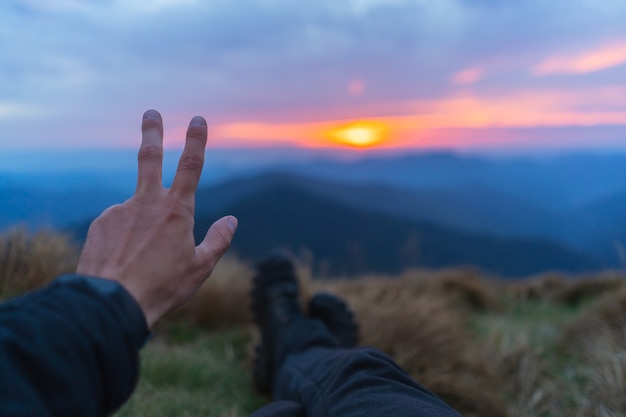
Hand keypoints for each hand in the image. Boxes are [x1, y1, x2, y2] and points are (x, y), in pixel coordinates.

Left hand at [76, 110, 236, 327]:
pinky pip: (118, 225)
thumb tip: (232, 220)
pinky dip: (124, 238)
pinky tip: (124, 261)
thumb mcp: (200, 268)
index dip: (196, 140)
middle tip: (151, 113)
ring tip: (141, 262)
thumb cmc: (162, 287)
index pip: (191, 165)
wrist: (112, 303)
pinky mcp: (101, 223)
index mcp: (177, 210)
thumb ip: (219, 240)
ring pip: (137, 209)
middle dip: (152, 131)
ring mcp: (120, 210)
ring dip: (141, 227)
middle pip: (150, 157)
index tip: (197, 120)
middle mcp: (147, 202)